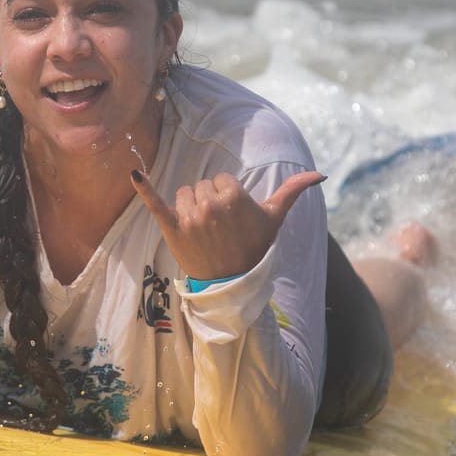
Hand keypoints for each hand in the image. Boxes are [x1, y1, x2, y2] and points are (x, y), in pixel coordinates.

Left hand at [129, 169, 325, 284]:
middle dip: (209, 202)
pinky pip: (155, 203)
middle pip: (201, 186)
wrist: (232, 282)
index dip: (226, 197)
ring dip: (190, 207)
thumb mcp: (275, 218)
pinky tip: (135, 173)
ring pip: (184, 194)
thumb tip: (320, 174)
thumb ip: (293, 191)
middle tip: (218, 228)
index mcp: (234, 195)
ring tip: (203, 230)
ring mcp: (190, 216)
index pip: (221, 180)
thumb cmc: (254, 247)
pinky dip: (144, 188)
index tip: (232, 218)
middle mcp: (211, 203)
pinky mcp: (172, 227)